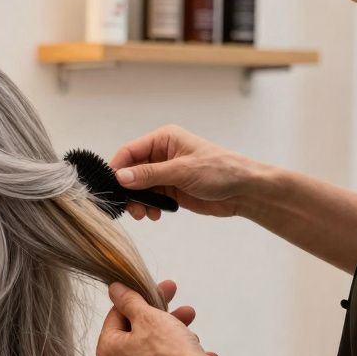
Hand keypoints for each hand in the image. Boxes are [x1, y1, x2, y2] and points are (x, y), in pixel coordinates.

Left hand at [96, 280, 222, 355]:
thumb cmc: (171, 351)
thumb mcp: (148, 316)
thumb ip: (129, 300)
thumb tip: (114, 289)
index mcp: (108, 350)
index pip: (116, 315)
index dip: (136, 298)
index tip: (153, 288)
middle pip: (136, 329)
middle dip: (159, 311)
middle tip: (173, 294)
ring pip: (154, 343)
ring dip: (173, 327)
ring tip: (190, 316)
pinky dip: (181, 350)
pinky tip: (198, 347)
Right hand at [108, 125, 261, 220]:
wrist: (245, 191)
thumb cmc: (220, 171)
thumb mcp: (182, 171)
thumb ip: (150, 174)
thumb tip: (120, 177)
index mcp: (164, 140)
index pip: (130, 151)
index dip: (118, 168)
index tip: (111, 186)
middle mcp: (161, 155)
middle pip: (131, 171)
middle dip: (128, 190)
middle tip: (130, 207)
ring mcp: (165, 173)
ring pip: (138, 187)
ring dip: (137, 201)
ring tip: (143, 214)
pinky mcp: (170, 189)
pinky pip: (150, 198)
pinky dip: (148, 207)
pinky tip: (155, 215)